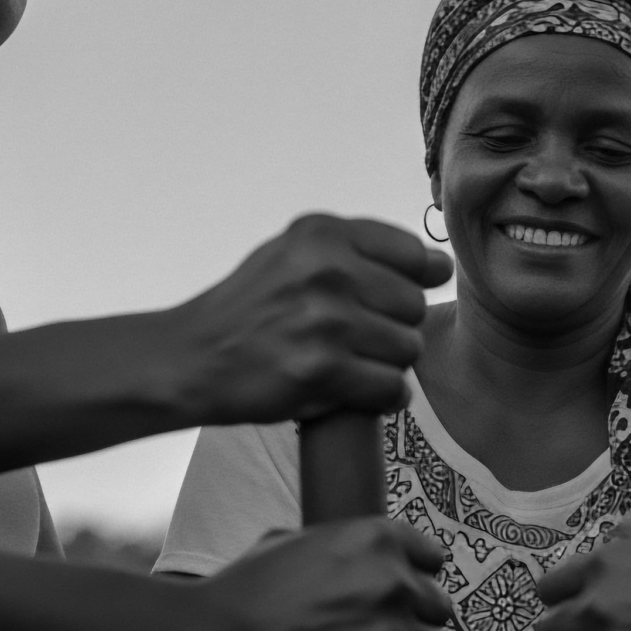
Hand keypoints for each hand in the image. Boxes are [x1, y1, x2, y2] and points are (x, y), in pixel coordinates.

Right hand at [170, 214, 451, 424]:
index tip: (394, 300)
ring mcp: (325, 320)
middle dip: (396, 328)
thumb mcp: (293, 254)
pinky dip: (383, 396)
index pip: (415, 254)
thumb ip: (358, 252)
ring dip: (388, 364)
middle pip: (415, 306)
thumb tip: (438, 265)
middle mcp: (327, 270)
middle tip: (360, 340)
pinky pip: (392, 387)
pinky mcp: (321, 370)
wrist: (191, 358)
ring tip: (352, 363)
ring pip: (408, 349)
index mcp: (322, 234)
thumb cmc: (250, 309)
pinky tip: (358, 391)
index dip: (416, 282)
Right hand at [196, 520, 453, 630]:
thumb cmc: (240, 592)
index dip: (414, 582)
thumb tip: (358, 551)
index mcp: (375, 537)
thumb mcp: (291, 541)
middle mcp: (392, 581)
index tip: (399, 601)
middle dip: (414, 624)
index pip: (432, 559)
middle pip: (438, 609)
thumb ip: (339, 544)